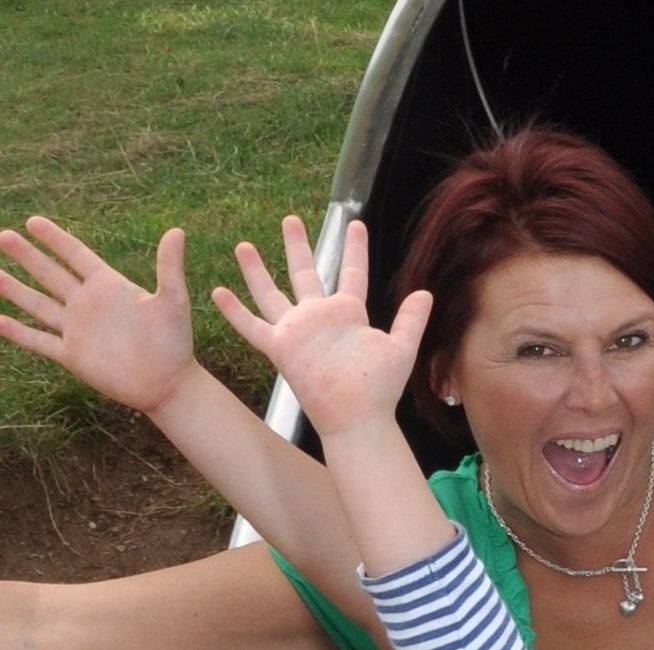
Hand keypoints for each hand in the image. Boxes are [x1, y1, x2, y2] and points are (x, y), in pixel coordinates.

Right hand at [0, 218, 195, 414]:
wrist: (168, 384)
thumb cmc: (175, 343)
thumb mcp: (173, 301)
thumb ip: (169, 267)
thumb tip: (177, 231)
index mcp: (108, 286)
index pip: (75, 255)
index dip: (55, 239)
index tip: (33, 222)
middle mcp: (87, 304)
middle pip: (50, 274)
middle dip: (27, 256)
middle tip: (4, 237)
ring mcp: (77, 330)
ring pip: (38, 305)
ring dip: (15, 289)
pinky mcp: (72, 356)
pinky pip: (39, 341)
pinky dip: (18, 332)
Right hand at [211, 217, 431, 440]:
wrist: (357, 416)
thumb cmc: (379, 389)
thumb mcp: (401, 348)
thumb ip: (410, 320)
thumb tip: (425, 292)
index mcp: (349, 314)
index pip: (352, 273)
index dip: (355, 249)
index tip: (355, 224)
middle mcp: (320, 317)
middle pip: (305, 273)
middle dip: (297, 247)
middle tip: (290, 219)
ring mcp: (297, 331)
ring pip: (271, 292)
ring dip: (257, 270)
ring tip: (244, 245)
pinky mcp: (281, 347)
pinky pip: (251, 327)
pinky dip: (234, 312)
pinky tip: (217, 292)